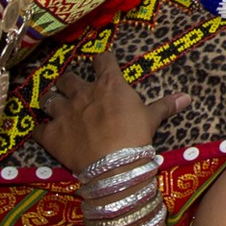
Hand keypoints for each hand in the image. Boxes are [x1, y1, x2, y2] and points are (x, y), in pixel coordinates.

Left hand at [35, 49, 188, 171]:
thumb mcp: (152, 119)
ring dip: (52, 102)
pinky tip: (44, 133)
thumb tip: (187, 97)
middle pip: (68, 78)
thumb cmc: (135, 136)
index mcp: (108, 84)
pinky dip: (40, 131)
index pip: (102, 60)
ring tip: (56, 108)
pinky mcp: (51, 134)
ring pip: (49, 99)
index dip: (102, 61)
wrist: (114, 165)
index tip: (102, 64)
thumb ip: (165, 105)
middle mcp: (83, 93)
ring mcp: (64, 112)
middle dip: (69, 82)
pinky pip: (38, 129)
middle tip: (73, 90)